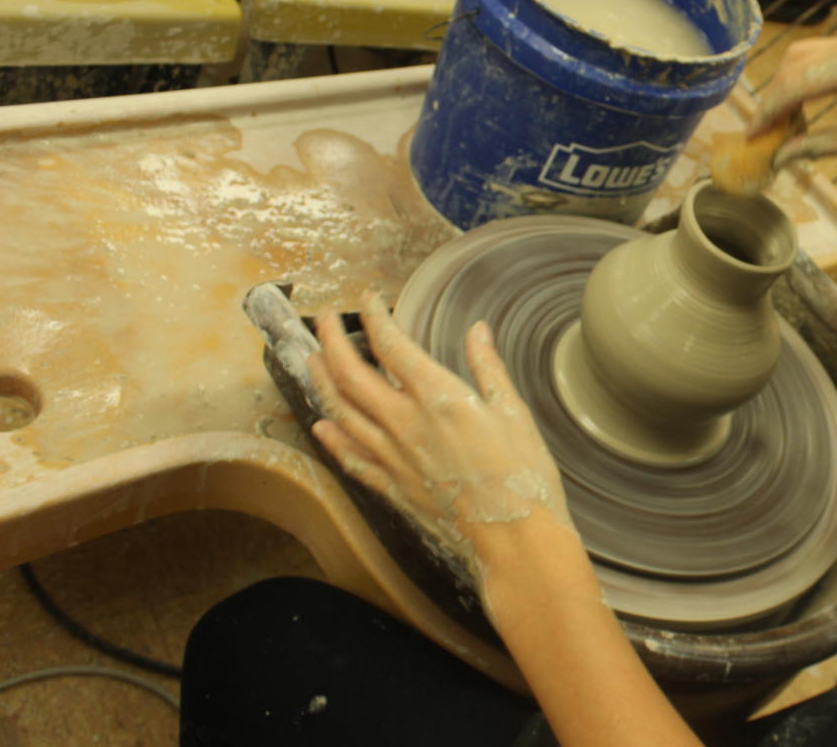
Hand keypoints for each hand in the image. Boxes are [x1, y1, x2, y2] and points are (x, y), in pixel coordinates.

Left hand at [308, 293, 572, 582]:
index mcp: (439, 397)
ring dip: (322, 383)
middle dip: (333, 342)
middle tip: (325, 320)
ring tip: (312, 360)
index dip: (375, 317)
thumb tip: (478, 330)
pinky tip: (322, 427)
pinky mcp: (394, 487)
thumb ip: (488, 367)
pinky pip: (352, 459)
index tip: (369, 299)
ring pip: (342, 413)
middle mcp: (406, 424)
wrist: (514, 538)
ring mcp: (395, 457)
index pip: (393, 346)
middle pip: (352, 375)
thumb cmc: (524, 474)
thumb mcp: (514, 411)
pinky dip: (334, 440)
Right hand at [753, 30, 836, 164]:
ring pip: (798, 56)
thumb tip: (780, 157)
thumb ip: (820, 146)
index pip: (796, 85)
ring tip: (779, 123)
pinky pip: (814, 55)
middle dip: (771, 100)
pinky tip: (798, 107)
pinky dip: (798, 78)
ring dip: (782, 87)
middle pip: (791, 65)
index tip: (752, 137)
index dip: (769, 112)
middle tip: (762, 134)